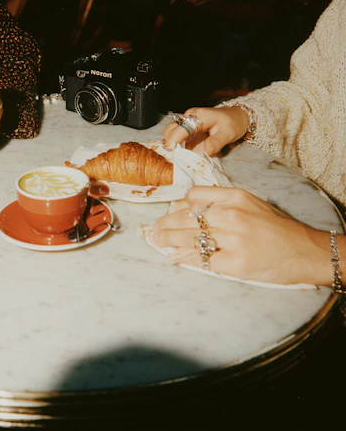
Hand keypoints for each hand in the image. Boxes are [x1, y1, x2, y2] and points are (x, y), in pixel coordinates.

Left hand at [150, 187, 334, 285]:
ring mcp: (231, 239)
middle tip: (153, 230)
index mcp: (235, 197)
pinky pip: (200, 259)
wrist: (306, 251)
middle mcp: (231, 215)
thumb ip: (222, 203)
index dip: (180, 206)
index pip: (194, 196)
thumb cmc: (277, 228)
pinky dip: (184, 258)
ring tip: (157, 241)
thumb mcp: (251, 203)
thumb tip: (190, 209)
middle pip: (185, 218)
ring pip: (188, 238)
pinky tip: (175, 257)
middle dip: (164, 225)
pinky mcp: (233, 263)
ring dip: (168, 241)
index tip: (172, 212)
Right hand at [162, 106, 249, 155]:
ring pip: (170, 132)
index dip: (174, 139)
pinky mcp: (186, 126)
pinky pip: (176, 134)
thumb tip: (206, 151)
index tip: (170, 151)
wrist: (236, 116)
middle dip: (170, 143)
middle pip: (171, 129)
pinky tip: (182, 151)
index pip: (182, 128)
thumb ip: (217, 142)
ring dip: (172, 144)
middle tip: (176, 157)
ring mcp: (186, 120)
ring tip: (179, 155)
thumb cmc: (233, 123)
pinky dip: (176, 143)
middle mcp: (190, 116)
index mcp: (200, 116)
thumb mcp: (229, 133)